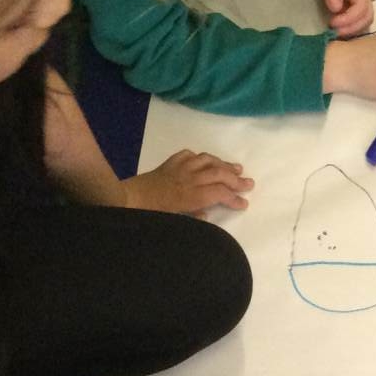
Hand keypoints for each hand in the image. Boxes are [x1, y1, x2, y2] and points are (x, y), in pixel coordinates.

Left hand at [124, 150, 251, 213]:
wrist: (126, 200)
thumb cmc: (150, 215)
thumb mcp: (173, 220)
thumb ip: (193, 217)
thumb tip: (207, 215)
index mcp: (191, 195)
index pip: (220, 193)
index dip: (234, 198)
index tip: (244, 203)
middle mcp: (189, 178)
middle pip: (219, 173)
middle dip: (236, 179)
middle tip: (249, 183)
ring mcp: (180, 167)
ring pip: (208, 160)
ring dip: (223, 163)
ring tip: (236, 168)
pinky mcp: (170, 162)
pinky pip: (189, 155)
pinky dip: (200, 157)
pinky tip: (205, 160)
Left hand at [308, 0, 373, 35]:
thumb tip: (336, 9)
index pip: (361, 8)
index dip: (349, 19)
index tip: (332, 23)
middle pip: (367, 18)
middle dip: (352, 28)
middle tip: (334, 32)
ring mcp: (361, 2)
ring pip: (364, 22)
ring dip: (352, 30)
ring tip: (335, 33)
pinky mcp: (354, 7)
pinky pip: (357, 21)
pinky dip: (350, 29)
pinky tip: (338, 30)